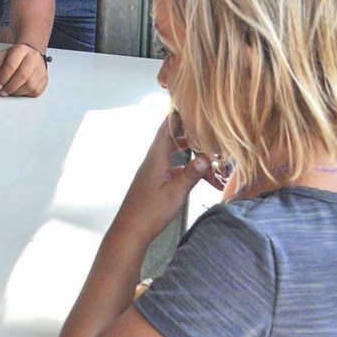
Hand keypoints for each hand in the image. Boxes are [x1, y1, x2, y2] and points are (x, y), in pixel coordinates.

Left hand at [0, 43, 49, 97]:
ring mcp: (41, 69)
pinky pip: (36, 91)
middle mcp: (33, 58)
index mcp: (21, 50)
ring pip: (30, 85)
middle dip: (10, 86)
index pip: (12, 65)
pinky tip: (19, 90)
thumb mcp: (1, 56)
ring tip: (9, 91)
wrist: (29, 55)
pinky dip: (25, 94)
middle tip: (2, 91)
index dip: (3, 78)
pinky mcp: (44, 79)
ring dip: (17, 92)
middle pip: (23, 76)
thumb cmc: (14, 57)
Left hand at [111, 118, 217, 243]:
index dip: (177, 116)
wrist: (130, 231)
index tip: (190, 106)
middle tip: (204, 129)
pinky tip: (197, 174)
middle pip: (170, 139)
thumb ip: (191, 175)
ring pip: (172, 154)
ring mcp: (153, 172)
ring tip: (206, 151)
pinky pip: (172, 168)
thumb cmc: (150, 212)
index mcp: (156, 159)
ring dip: (188, 151)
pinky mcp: (154, 182)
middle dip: (187, 133)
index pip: (166, 129)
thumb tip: (205, 157)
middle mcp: (153, 161)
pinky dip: (185, 167)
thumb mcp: (175, 193)